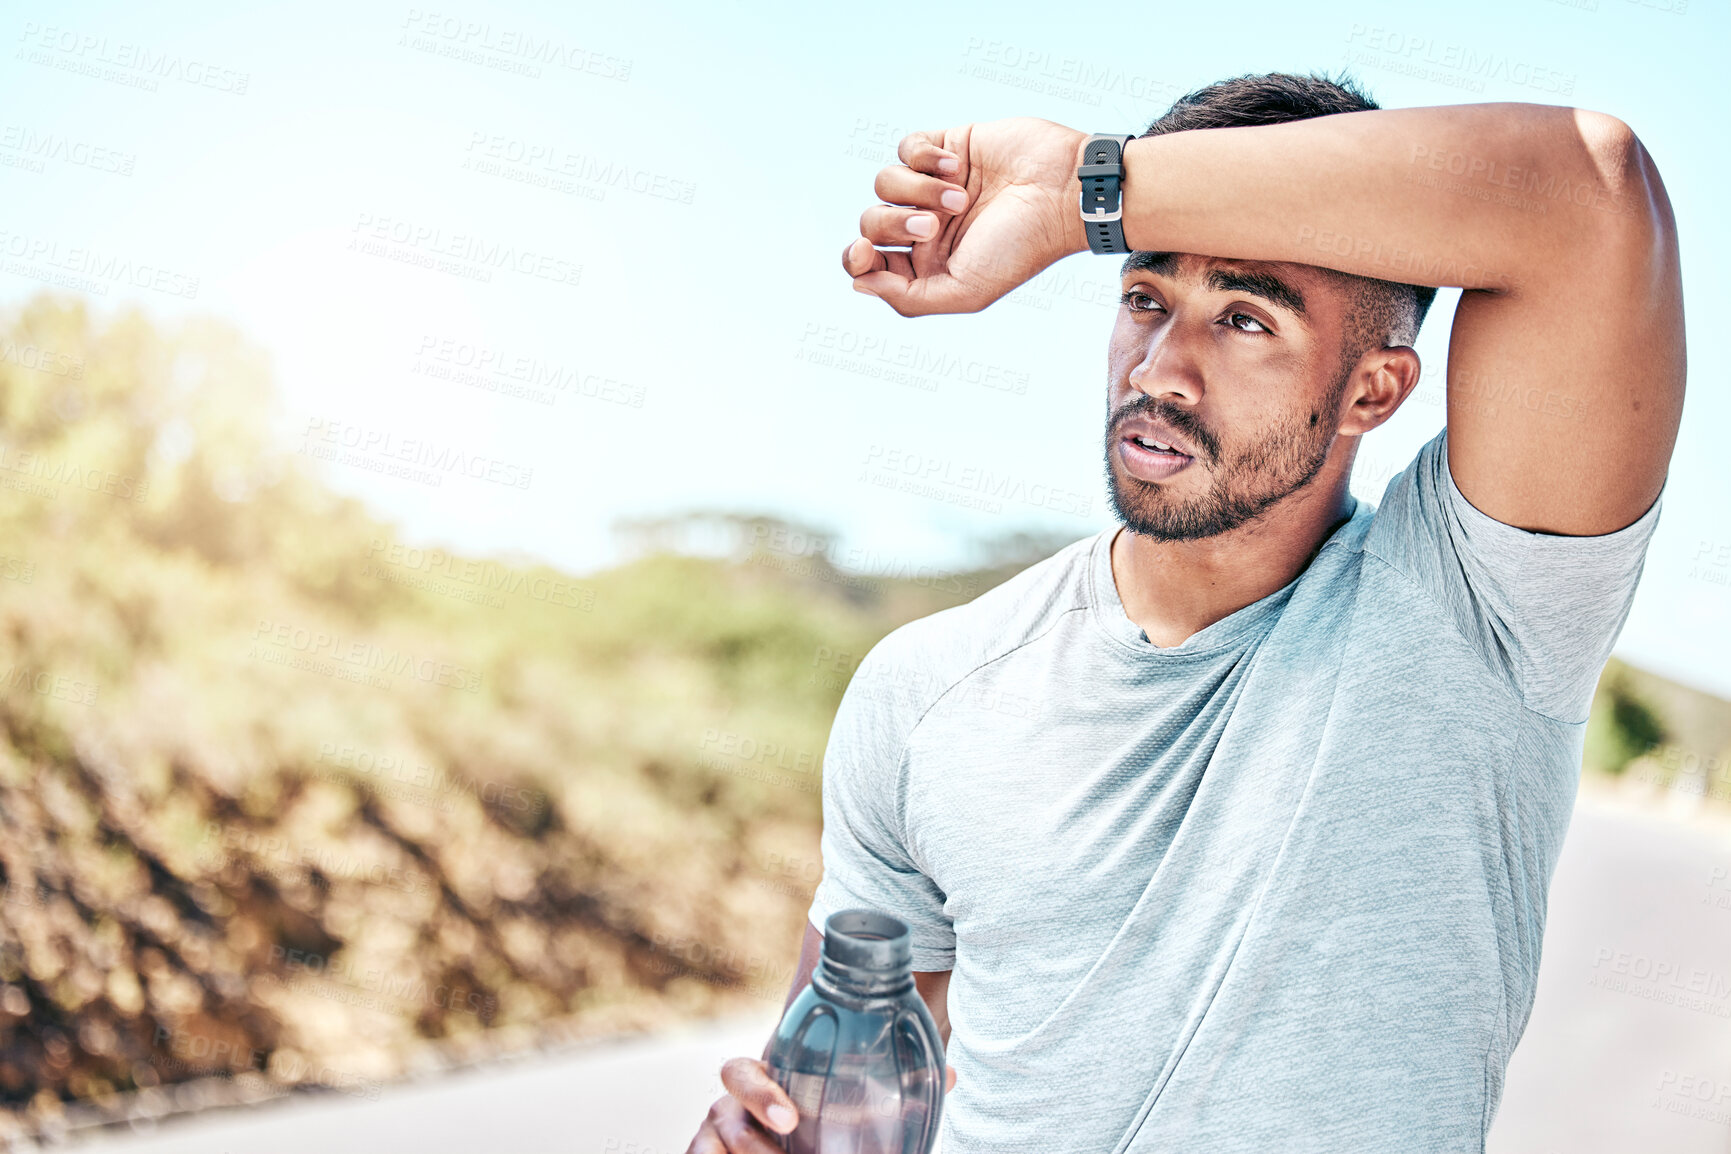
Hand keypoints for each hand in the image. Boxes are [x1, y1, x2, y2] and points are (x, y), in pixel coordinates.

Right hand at [685, 1055, 957, 1151]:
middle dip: (751, 1146)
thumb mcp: (851, 1102)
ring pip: (705, 1152)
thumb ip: (889, 1087)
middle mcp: (726, 1111)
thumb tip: (947, 1074)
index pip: (739, 1073)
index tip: (792, 1119)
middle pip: (722, 1123)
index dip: (759, 1093)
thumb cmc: (824, 1113)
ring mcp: (715, 1144)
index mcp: (757, 1081)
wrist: (795, 1128)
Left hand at [843, 118, 1089, 315]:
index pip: (867, 264)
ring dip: (916, 190)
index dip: (855, 258)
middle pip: (871, 223)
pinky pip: (906, 147)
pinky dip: (924, 156)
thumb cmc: (1020, 247)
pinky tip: (956, 166)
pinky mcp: (946, 147)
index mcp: (927, 265)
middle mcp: (926, 226)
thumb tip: (858, 284)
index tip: (863, 251)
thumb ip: (909, 298)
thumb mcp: (966, 291)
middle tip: (932, 225)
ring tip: (959, 196)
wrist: (1063, 192)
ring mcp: (933, 186)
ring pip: (885, 182)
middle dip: (894, 224)